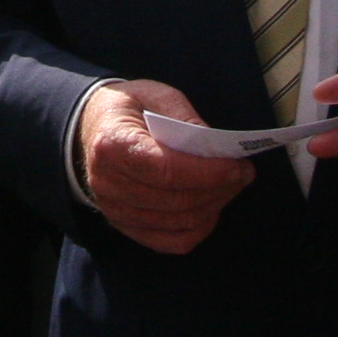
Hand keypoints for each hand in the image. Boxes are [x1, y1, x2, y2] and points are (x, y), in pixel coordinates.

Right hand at [77, 80, 253, 253]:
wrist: (93, 128)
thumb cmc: (128, 109)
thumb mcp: (155, 95)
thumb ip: (184, 117)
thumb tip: (214, 147)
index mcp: (112, 145)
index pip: (165, 170)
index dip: (207, 173)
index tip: (239, 167)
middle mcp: (108, 184)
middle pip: (175, 200)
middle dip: (218, 189)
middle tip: (244, 173)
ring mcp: (115, 210)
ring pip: (178, 223)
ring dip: (213, 206)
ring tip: (231, 186)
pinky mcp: (125, 226)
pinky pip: (171, 241)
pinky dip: (199, 228)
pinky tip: (211, 207)